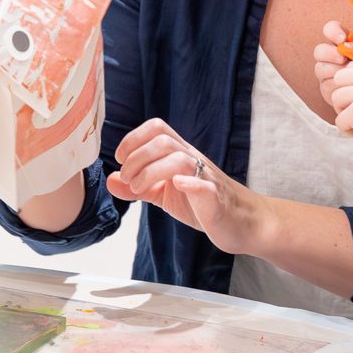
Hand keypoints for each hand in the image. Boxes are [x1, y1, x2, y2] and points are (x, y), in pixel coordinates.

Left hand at [108, 119, 268, 254]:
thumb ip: (138, 187)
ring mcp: (206, 178)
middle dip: (137, 159)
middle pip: (163, 140)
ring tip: (141, 189)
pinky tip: (178, 186)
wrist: (242, 223)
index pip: (156, 129)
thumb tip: (110, 179)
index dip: (133, 139)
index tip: (122, 160)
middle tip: (131, 182)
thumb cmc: (204, 205)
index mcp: (180, 155)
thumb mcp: (165, 194)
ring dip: (151, 172)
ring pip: (179, 158)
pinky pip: (204, 186)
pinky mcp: (216, 199)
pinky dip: (189, 184)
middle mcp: (193, 160)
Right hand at [314, 20, 352, 110]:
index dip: (332, 31)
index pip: (330, 29)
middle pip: (319, 51)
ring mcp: (328, 74)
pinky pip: (326, 86)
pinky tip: (350, 87)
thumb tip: (345, 46)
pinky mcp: (328, 90)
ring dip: (335, 70)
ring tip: (352, 75)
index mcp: (344, 43)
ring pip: (321, 69)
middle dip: (329, 53)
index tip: (342, 39)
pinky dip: (338, 86)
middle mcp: (332, 56)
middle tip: (343, 59)